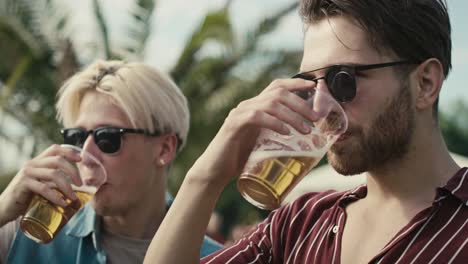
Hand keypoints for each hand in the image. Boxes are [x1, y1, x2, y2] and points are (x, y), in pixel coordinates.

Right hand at [0, 144, 81, 225]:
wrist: (5, 208)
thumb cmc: (26, 196)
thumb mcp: (41, 184)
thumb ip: (54, 180)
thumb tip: (77, 184)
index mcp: (38, 161)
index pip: (55, 149)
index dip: (69, 151)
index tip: (81, 159)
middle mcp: (32, 164)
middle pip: (58, 160)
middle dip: (73, 172)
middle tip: (81, 184)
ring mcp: (27, 173)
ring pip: (53, 174)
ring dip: (67, 186)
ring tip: (73, 197)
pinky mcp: (23, 185)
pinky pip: (43, 188)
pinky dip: (56, 196)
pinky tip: (62, 203)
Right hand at [189, 78, 317, 187]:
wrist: (215, 171)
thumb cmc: (240, 159)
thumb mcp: (263, 143)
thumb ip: (278, 136)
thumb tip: (306, 140)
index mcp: (255, 107)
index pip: (277, 86)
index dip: (296, 84)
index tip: (315, 88)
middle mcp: (247, 105)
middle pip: (278, 92)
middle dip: (301, 103)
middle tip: (316, 118)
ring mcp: (239, 114)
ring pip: (270, 103)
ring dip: (292, 115)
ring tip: (306, 130)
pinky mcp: (233, 125)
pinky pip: (257, 117)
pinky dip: (274, 123)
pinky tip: (285, 133)